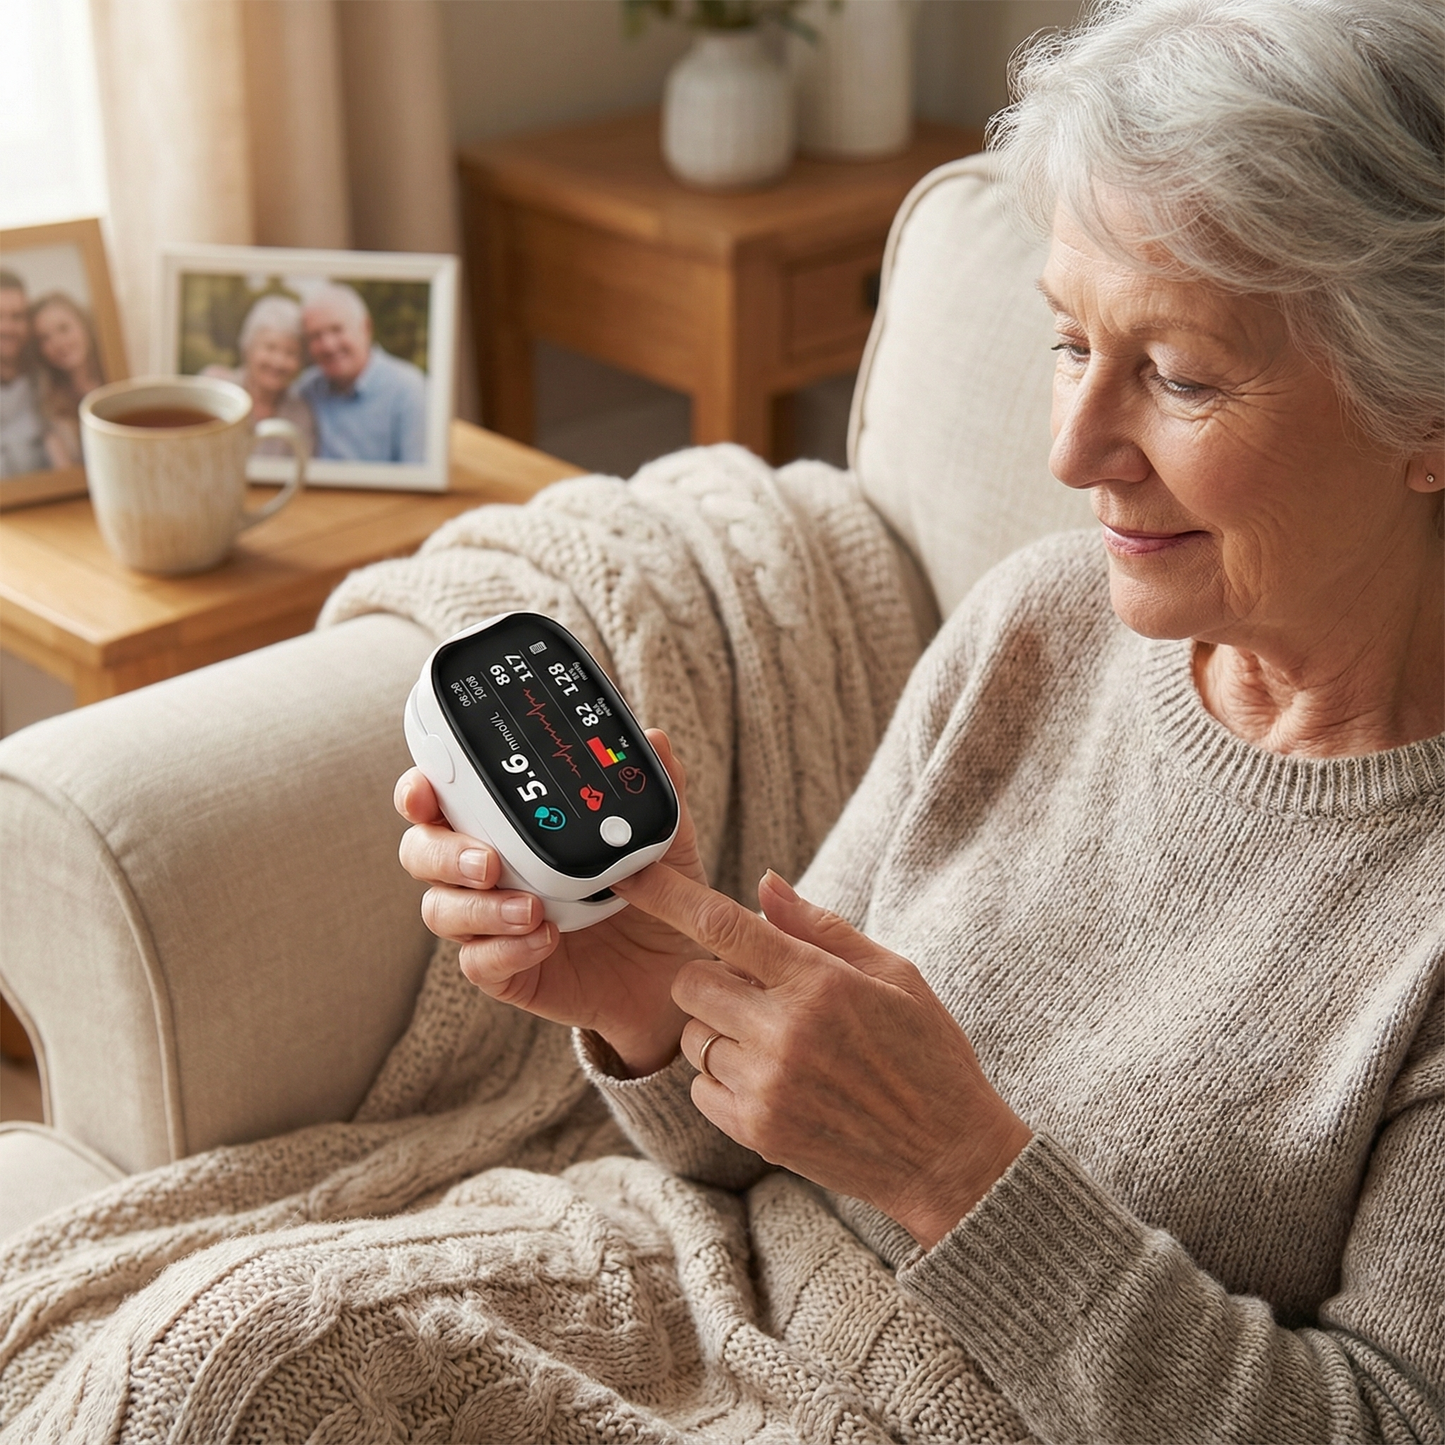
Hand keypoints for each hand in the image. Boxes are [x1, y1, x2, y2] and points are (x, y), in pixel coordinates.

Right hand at [395, 728, 705, 1074]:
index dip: (419, 790)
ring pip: (440, 910)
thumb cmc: (654, 892)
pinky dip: (504, 950)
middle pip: (421, 852)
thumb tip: (655, 738)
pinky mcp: (506, 970)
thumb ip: (653, 791)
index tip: (424, 790)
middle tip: (487, 862)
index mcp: (508, 826)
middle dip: (440, 852)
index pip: (443, 800)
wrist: (672, 965)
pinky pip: (477, 962)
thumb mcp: (661, 838)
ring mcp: (491, 922)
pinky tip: (543, 941)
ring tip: (532, 909)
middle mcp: (488, 870)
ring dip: (477, 907)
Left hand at [613, 865, 1032, 1249]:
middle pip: (690, 982)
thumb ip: (820, 928)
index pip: (722, 926)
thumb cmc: (927, 1053)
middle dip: (711, 977)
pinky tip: (773, 1080)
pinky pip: (701, 1086)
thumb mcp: (894, 974)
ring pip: (693, 1036)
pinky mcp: (756, 1132)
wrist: (948, 1157)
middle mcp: (784, 1031)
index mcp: (819, 982)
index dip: (667, 895)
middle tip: (759, 991)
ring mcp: (766, 1086)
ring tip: (777, 1042)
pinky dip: (723, 1077)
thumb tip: (763, 883)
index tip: (631, 876)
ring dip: (719, 1030)